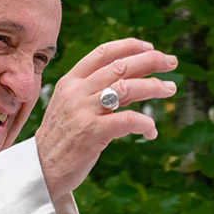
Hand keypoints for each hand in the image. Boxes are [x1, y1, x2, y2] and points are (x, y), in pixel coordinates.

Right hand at [36, 38, 177, 199]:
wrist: (42, 167)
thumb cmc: (61, 138)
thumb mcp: (72, 106)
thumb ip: (98, 92)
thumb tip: (136, 81)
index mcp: (70, 81)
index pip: (103, 53)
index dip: (130, 46)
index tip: (149, 48)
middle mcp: (76, 92)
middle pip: (120, 66)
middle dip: (151, 60)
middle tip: (171, 62)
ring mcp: (83, 111)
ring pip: (127, 87)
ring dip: (154, 86)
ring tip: (169, 89)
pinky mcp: (92, 132)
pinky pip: (129, 119)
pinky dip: (146, 123)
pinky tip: (151, 131)